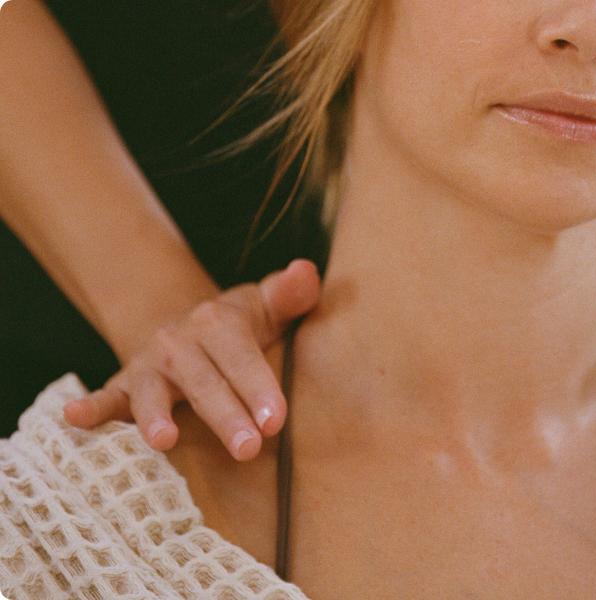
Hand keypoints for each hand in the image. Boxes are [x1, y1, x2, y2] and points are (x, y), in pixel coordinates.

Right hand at [63, 259, 319, 459]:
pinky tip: (74, 418)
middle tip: (249, 448)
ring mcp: (150, 364)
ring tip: (165, 439)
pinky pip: (107, 396)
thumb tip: (306, 270)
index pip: (241, 356)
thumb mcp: (266, 307)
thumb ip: (291, 294)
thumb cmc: (240, 328)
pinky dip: (90, 407)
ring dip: (157, 416)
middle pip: (205, 382)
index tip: (277, 419)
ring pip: (154, 393)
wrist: (187, 328)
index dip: (258, 386)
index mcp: (219, 322)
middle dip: (226, 415)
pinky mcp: (126, 385)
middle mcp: (181, 341)